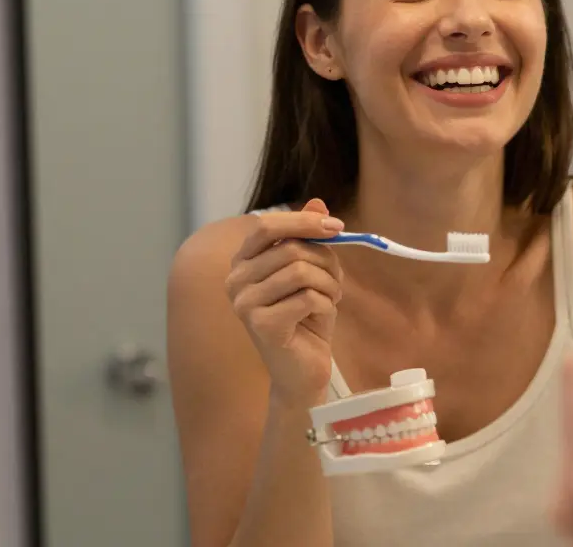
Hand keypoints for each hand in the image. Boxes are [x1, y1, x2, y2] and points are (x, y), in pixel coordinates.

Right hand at [225, 198, 344, 409]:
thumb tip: (318, 202)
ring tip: (330, 300)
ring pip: (301, 271)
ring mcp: (244, 304)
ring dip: (329, 285)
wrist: (303, 370)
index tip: (337, 226)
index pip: (267, 226)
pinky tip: (321, 318)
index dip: (304, 221)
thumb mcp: (313, 271)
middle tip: (336, 283)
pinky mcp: (262, 325)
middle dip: (326, 262)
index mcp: (243, 263)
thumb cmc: (307, 318)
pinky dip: (326, 305)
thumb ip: (310, 238)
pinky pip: (308, 297)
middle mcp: (235, 281)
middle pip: (292, 249)